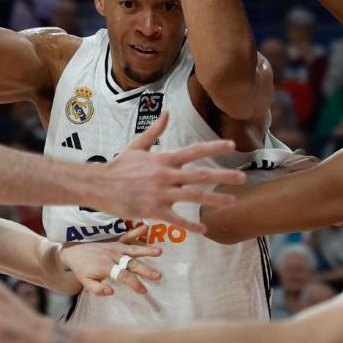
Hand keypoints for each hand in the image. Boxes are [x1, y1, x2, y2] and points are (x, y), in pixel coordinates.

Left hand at [58, 224, 162, 295]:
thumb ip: (98, 289)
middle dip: (146, 270)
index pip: (123, 276)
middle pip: (132, 264)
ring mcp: (115, 247)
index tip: (144, 291)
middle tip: (158, 276)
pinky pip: (127, 235)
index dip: (134, 284)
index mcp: (106, 267)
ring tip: (159, 251)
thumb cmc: (81, 268)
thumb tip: (111, 292)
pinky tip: (145, 227)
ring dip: (146, 250)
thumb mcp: (85, 282)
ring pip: (133, 249)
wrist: (72, 249)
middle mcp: (113, 256)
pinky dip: (136, 231)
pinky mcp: (115, 240)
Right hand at [96, 112, 241, 232]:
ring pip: (194, 196)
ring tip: (233, 201)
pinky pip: (177, 219)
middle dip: (224, 176)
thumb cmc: (118, 166)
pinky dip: (191, 225)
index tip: (231, 145)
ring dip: (215, 199)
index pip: (193, 151)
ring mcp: (161, 193)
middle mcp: (166, 175)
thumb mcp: (137, 146)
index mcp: (163, 159)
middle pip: (200, 174)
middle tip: (243, 178)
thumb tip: (167, 113)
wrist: (100, 186)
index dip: (214, 148)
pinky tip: (204, 230)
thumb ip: (155, 131)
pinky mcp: (154, 210)